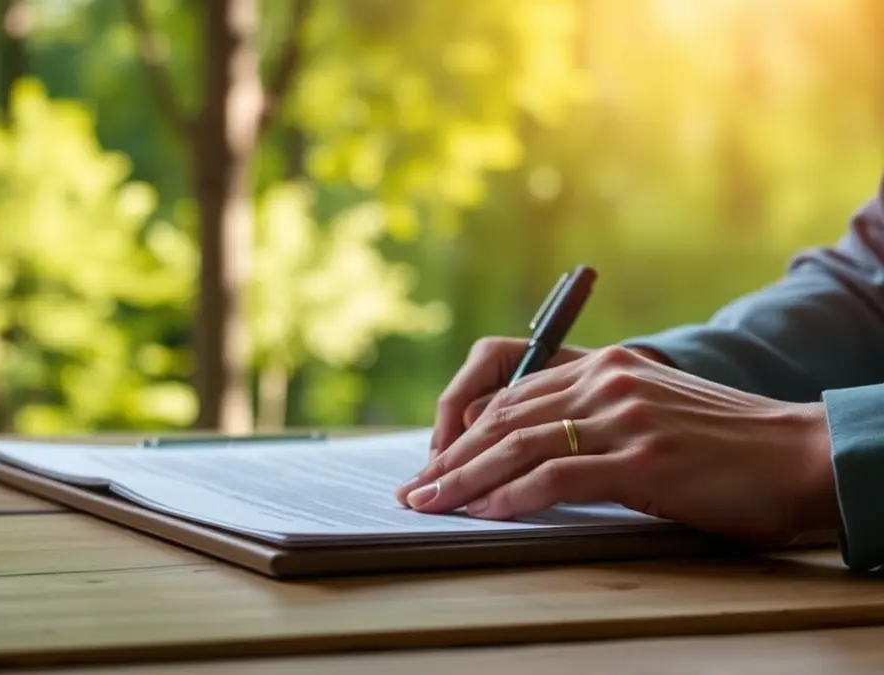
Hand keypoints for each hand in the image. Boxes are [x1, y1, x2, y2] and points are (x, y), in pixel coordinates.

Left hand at [398, 345, 840, 543]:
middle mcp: (608, 383)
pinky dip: (514, 497)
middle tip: (416, 488)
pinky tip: (486, 513)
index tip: (438, 460)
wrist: (801, 453)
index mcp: (608, 366)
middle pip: (503, 419)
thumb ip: (596, 417)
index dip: (465, 430)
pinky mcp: (642, 461)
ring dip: (465, 479)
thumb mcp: (653, 411)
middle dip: (451, 457)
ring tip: (430, 504)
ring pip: (518, 446)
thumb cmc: (726, 443)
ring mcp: (623, 420)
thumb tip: (532, 450)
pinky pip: (558, 477)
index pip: (512, 393)